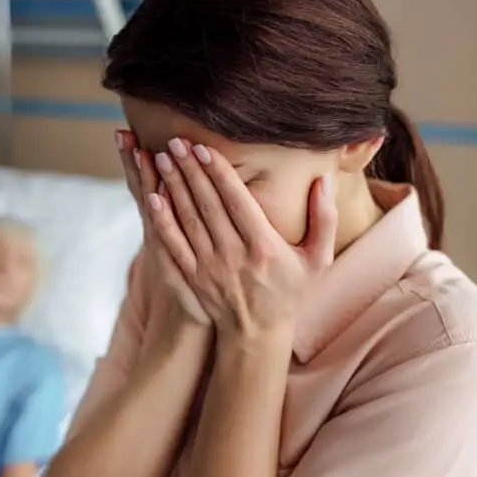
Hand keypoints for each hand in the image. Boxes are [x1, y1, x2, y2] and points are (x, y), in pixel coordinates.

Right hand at [117, 130, 209, 322]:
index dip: (137, 160)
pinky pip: (163, 233)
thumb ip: (200, 212)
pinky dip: (157, 215)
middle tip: (122, 132)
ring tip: (133, 149)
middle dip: (133, 161)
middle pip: (144, 188)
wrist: (201, 318)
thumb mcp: (194, 244)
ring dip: (142, 178)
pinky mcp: (172, 262)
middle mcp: (159, 229)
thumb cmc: (206, 280)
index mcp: (168, 221)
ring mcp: (162, 245)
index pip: (150, 183)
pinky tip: (152, 195)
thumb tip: (194, 182)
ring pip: (150, 205)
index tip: (128, 131)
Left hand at [149, 140, 337, 339]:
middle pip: (207, 205)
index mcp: (264, 247)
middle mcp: (234, 256)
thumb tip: (324, 180)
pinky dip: (162, 221)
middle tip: (176, 142)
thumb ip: (325, 218)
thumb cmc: (290, 291)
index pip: (237, 201)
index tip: (204, 147)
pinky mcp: (192, 279)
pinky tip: (152, 198)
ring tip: (162, 158)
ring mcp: (210, 269)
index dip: (218, 172)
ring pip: (188, 221)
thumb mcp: (318, 258)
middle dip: (190, 171)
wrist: (258, 334)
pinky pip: (173, 246)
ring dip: (174, 188)